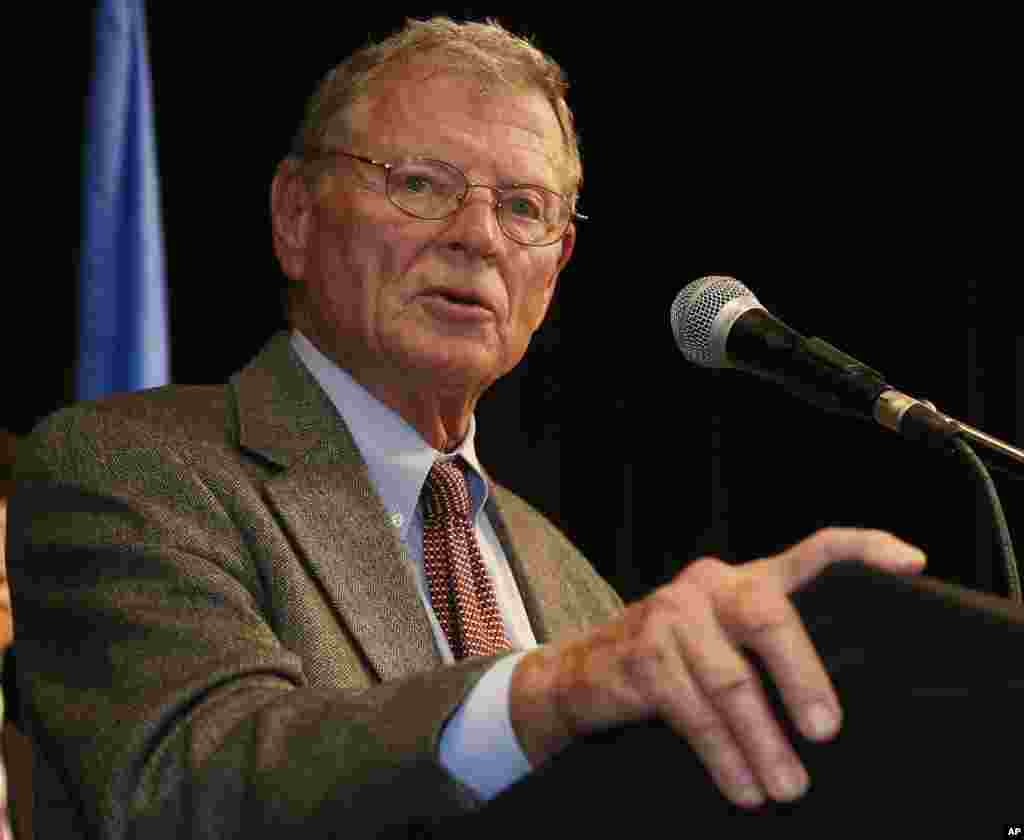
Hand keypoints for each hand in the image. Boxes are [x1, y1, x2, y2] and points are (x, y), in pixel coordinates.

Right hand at [509, 527, 925, 806]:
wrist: (583, 673)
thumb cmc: (674, 663)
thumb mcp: (722, 643)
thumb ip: (767, 654)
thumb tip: (831, 719)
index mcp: (742, 580)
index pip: (811, 552)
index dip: (862, 550)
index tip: (911, 563)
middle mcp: (710, 585)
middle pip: (769, 617)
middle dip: (804, 678)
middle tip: (827, 734)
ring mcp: (672, 616)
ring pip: (732, 681)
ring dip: (763, 743)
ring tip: (787, 788)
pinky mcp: (644, 656)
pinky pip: (694, 713)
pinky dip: (724, 757)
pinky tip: (742, 788)